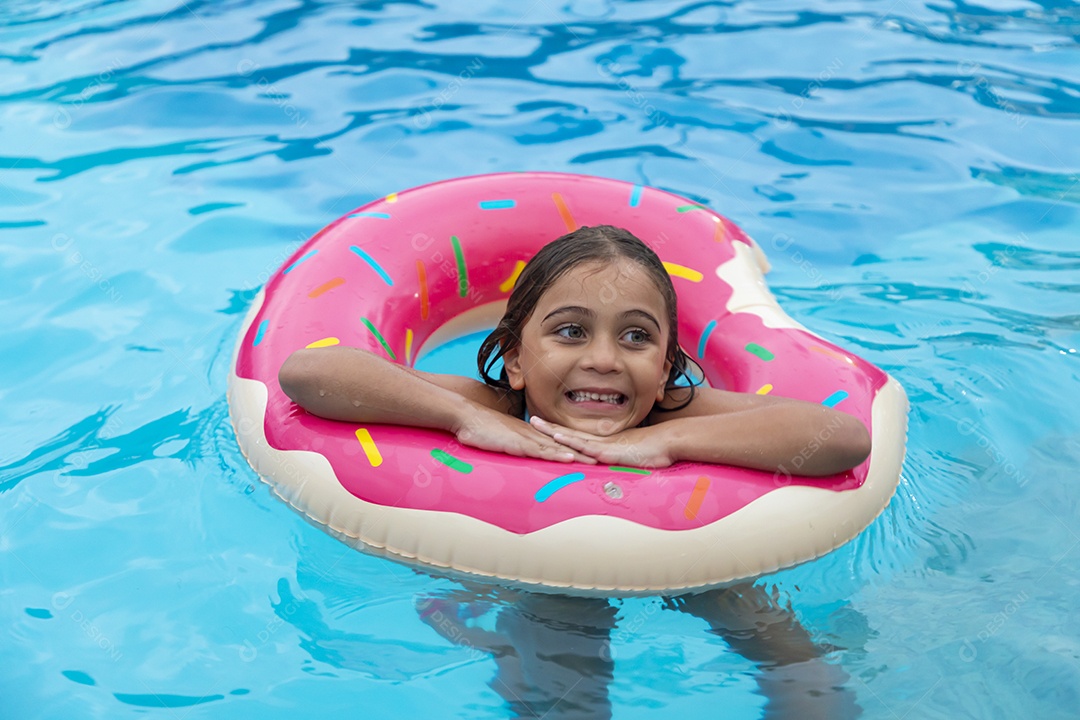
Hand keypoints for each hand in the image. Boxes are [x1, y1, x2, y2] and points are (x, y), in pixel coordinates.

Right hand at [453, 405, 596, 463]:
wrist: (466, 417)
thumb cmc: (480, 429)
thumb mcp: (500, 439)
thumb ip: (512, 445)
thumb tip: (519, 453)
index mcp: (530, 434)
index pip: (556, 442)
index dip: (574, 448)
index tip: (589, 454)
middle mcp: (532, 434)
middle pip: (563, 444)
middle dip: (583, 452)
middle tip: (602, 459)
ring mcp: (526, 438)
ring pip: (557, 448)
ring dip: (576, 455)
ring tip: (594, 462)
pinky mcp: (518, 443)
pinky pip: (540, 450)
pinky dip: (556, 454)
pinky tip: (568, 458)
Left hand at [529, 416, 674, 468]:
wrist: (669, 443)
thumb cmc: (653, 450)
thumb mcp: (630, 457)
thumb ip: (619, 460)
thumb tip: (612, 466)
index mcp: (603, 442)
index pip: (576, 436)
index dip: (559, 430)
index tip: (544, 426)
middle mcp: (600, 441)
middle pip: (570, 433)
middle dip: (549, 427)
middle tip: (532, 418)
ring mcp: (604, 444)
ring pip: (574, 437)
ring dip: (554, 431)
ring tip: (537, 425)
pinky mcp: (610, 451)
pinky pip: (587, 446)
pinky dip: (572, 442)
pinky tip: (560, 439)